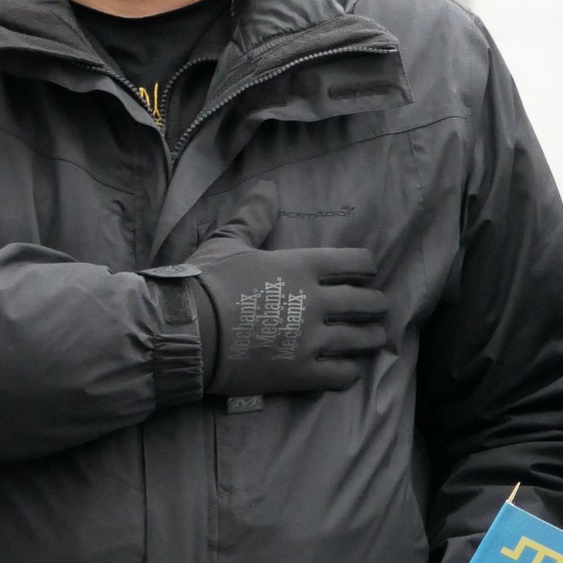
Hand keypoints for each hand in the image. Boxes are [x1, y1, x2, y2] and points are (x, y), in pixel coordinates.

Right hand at [188, 185, 388, 397]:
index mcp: (302, 266)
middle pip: (366, 303)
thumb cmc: (206, 284)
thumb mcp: (228, 243)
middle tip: (376, 307)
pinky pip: (343, 375)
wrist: (187, 332)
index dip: (366, 267)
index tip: (366, 272)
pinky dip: (350, 371)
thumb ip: (253, 217)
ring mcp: (312, 341)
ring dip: (371, 337)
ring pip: (362, 339)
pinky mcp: (301, 374)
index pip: (355, 263)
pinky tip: (348, 369)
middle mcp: (316, 302)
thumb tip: (267, 187)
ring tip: (373, 337)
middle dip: (375, 304)